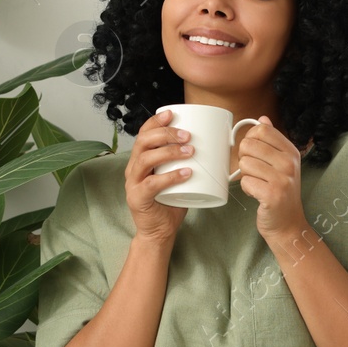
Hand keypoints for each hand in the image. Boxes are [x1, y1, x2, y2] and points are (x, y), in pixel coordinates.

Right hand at [126, 107, 192, 244]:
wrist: (159, 232)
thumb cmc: (170, 203)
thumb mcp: (178, 177)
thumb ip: (187, 162)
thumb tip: (214, 146)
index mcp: (141, 159)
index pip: (143, 134)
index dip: (155, 121)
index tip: (172, 114)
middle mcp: (133, 169)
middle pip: (143, 142)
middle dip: (166, 134)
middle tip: (187, 136)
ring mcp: (133, 184)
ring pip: (145, 160)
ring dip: (169, 152)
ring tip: (189, 152)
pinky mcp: (137, 199)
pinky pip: (152, 184)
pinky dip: (170, 177)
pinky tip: (185, 173)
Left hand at [235, 117, 311, 240]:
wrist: (288, 224)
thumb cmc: (281, 192)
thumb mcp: (282, 163)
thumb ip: (272, 141)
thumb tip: (263, 118)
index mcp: (291, 151)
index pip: (262, 130)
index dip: (250, 139)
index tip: (254, 152)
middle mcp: (289, 163)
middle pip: (249, 145)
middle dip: (244, 159)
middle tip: (254, 172)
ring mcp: (282, 179)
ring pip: (244, 164)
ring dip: (246, 176)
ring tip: (258, 184)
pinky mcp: (272, 195)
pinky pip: (245, 182)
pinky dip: (247, 189)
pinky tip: (257, 194)